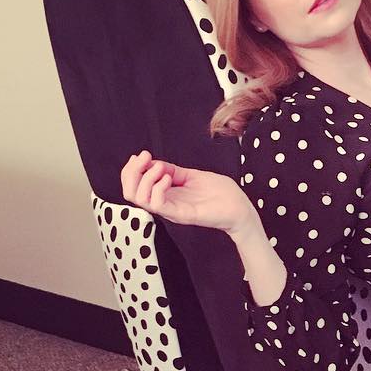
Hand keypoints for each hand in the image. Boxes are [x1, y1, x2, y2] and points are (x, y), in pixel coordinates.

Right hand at [120, 150, 253, 234]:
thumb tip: (153, 162)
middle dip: (131, 172)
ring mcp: (172, 210)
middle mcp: (164, 203)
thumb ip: (172, 170)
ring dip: (145, 178)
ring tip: (161, 169)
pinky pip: (158, 205)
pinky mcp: (182, 215)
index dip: (131, 169)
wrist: (240, 207)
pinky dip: (158, 188)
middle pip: (129, 193)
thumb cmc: (220, 192)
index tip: (143, 155)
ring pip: (139, 199)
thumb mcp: (191, 175)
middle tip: (145, 158)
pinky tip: (169, 178)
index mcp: (165, 194)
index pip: (133, 186)